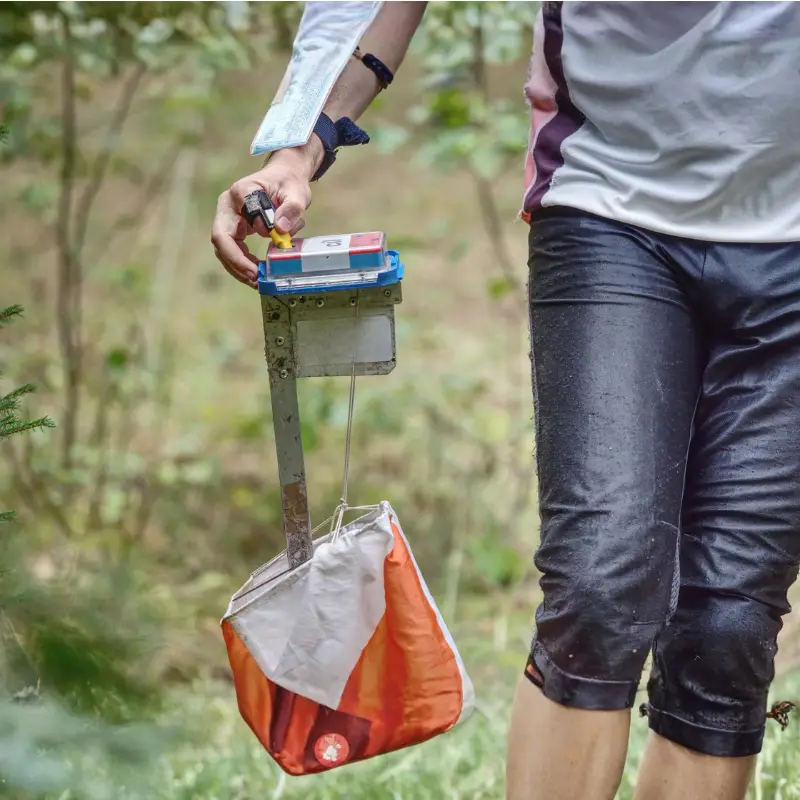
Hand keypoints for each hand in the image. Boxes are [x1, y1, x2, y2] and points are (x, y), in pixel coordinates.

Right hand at [211, 143, 320, 288]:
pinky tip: (257, 273)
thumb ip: (291, 209)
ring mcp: (229, 218)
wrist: (285, 177)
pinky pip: (233, 250)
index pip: (233, 220)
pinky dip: (244, 264)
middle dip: (236, 262)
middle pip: (221, 239)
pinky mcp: (235, 229)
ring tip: (257, 281)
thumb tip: (279, 230)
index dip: (246, 241)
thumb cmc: (289, 182)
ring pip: (224, 248)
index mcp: (241, 193)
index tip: (273, 242)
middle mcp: (228, 206)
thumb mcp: (297, 193)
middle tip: (255, 278)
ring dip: (239, 268)